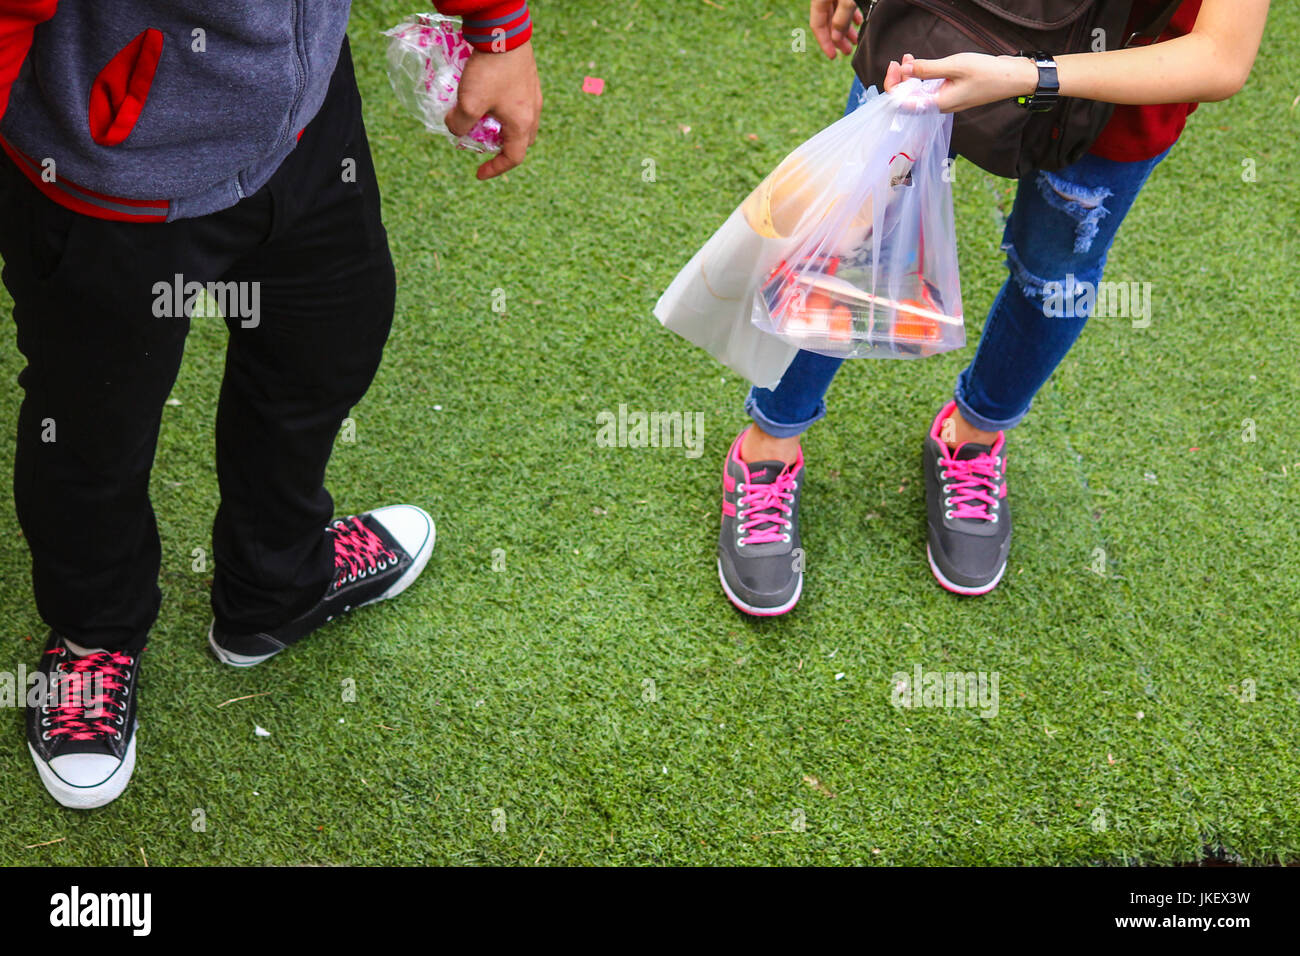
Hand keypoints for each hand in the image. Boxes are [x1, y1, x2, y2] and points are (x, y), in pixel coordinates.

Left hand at [445, 40, 542, 179]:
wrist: (504, 34)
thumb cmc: (490, 72)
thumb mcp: (469, 103)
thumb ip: (459, 124)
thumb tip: (455, 129)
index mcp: (522, 124)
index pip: (513, 157)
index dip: (495, 169)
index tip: (478, 173)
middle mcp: (533, 112)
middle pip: (522, 141)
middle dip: (503, 148)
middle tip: (485, 146)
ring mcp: (534, 94)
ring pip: (522, 122)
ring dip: (504, 128)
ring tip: (485, 122)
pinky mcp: (529, 79)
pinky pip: (520, 104)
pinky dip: (506, 111)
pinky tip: (490, 99)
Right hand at [809, 0, 863, 58]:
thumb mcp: (847, 1)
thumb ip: (841, 17)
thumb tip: (836, 38)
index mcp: (819, 0)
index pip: (817, 25)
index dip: (824, 43)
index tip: (833, 56)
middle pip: (828, 22)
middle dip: (838, 39)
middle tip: (848, 51)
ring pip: (838, 15)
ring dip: (846, 29)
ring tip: (855, 40)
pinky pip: (845, 6)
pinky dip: (851, 16)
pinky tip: (858, 23)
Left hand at [884, 52, 1037, 111]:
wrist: (1013, 78)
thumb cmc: (988, 73)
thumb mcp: (955, 66)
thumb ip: (928, 69)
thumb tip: (904, 70)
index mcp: (937, 104)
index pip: (903, 104)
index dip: (894, 86)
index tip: (895, 66)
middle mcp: (938, 105)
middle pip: (908, 99)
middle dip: (900, 80)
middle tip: (900, 60)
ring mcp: (944, 100)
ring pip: (917, 93)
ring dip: (909, 76)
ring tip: (908, 57)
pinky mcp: (950, 93)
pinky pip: (928, 88)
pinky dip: (921, 76)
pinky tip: (918, 63)